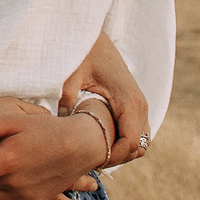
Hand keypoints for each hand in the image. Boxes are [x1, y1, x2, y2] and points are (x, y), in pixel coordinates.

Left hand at [61, 32, 149, 165]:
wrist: (94, 37)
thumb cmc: (82, 53)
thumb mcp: (70, 76)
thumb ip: (67, 100)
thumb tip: (58, 126)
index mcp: (128, 100)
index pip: (130, 143)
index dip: (112, 158)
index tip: (90, 161)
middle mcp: (140, 104)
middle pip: (138, 147)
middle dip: (116, 158)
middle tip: (89, 161)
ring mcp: (140, 104)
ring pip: (141, 142)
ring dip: (121, 151)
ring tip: (94, 152)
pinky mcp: (135, 104)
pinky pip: (137, 132)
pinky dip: (123, 141)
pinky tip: (99, 140)